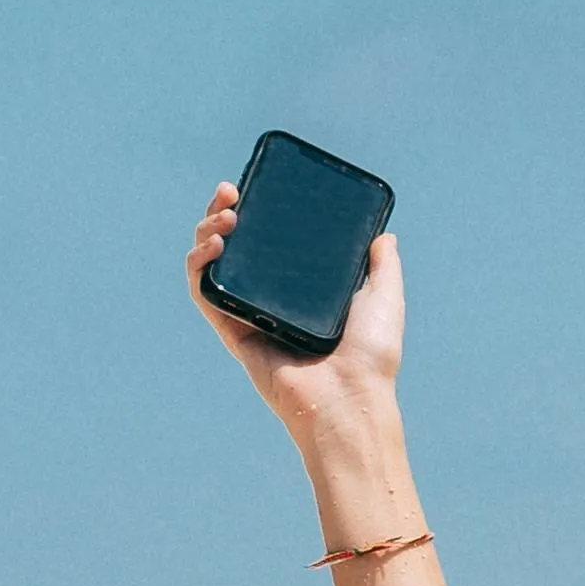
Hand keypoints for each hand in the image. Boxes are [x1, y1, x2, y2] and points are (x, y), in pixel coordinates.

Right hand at [186, 184, 405, 441]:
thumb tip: (385, 234)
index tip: (255, 187)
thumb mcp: (384, 299)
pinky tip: (212, 246)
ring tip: (224, 216)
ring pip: (212, 266)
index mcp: (302, 290)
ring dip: (206, 233)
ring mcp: (250, 315)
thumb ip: (384, 267)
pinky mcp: (234, 333)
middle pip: (234, 248)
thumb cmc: (371, 357)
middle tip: (231, 192)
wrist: (351, 398)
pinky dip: (199, 268)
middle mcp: (272, 300)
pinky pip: (205, 295)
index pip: (269, 243)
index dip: (256, 213)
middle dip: (222, 213)